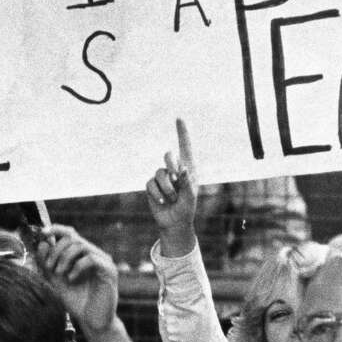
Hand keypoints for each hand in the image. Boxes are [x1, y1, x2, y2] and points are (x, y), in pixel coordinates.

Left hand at [35, 224, 118, 335]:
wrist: (93, 323)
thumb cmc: (77, 302)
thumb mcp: (55, 281)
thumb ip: (47, 264)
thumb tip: (43, 243)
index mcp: (82, 254)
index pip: (70, 233)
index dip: (56, 229)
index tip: (43, 233)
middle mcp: (94, 254)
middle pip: (73, 238)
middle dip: (56, 250)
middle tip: (49, 267)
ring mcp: (104, 261)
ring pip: (81, 246)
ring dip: (64, 258)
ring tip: (59, 273)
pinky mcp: (109, 271)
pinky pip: (90, 259)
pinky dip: (77, 267)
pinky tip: (71, 279)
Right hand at [145, 118, 197, 255]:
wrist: (174, 223)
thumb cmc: (187, 209)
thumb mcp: (191, 197)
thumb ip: (187, 183)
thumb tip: (182, 169)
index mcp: (188, 168)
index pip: (185, 146)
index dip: (182, 132)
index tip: (179, 118)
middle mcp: (174, 170)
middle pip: (168, 155)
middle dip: (171, 164)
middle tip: (176, 177)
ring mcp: (162, 177)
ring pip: (159, 173)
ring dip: (167, 188)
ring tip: (173, 199)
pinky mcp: (152, 186)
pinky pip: (150, 184)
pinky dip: (158, 194)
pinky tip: (163, 202)